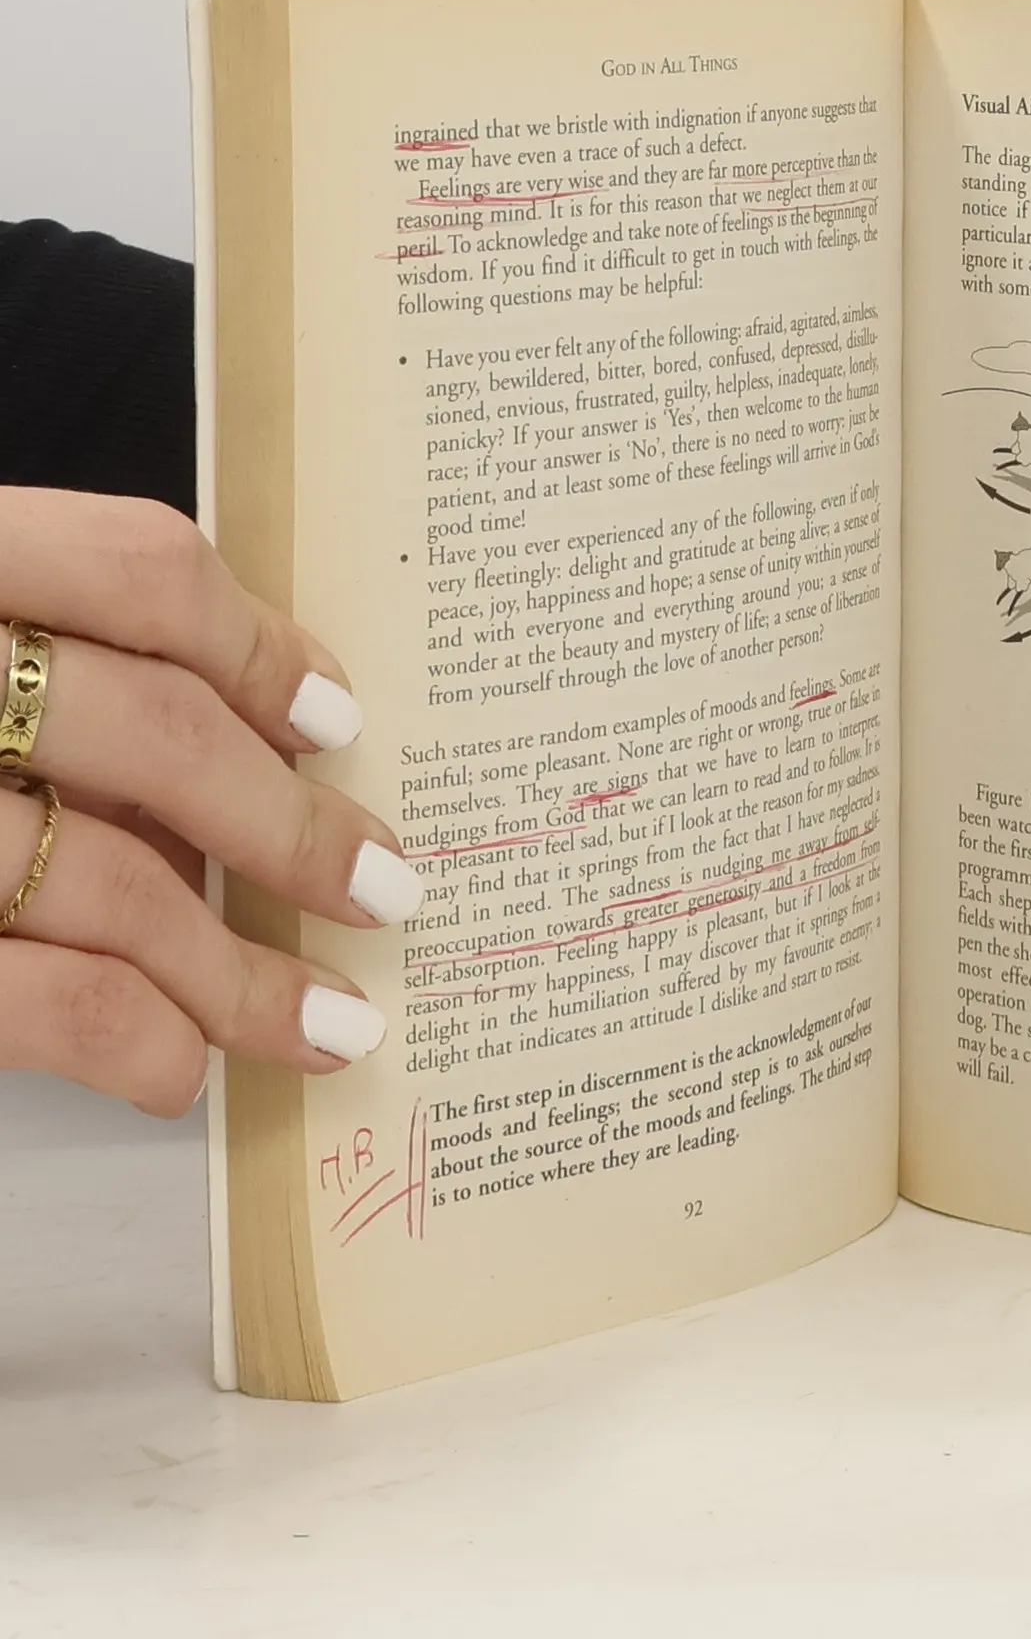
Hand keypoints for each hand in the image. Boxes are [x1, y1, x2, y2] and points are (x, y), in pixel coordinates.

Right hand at [0, 490, 420, 1114]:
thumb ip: (38, 674)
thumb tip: (246, 752)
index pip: (132, 566)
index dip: (259, 644)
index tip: (339, 719)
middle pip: (152, 730)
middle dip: (294, 827)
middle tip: (386, 889)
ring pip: (110, 880)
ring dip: (245, 972)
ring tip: (328, 1026)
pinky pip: (34, 995)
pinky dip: (131, 1041)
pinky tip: (176, 1073)